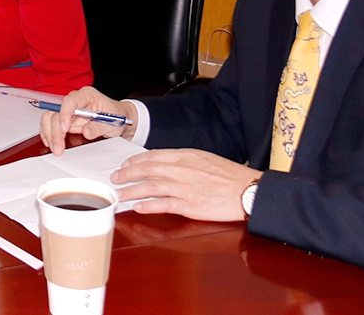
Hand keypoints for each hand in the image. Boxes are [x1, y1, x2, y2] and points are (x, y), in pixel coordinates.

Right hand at [39, 86, 136, 154]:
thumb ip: (99, 126)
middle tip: (58, 147)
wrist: (120, 120)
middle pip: (57, 112)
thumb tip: (86, 131)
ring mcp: (69, 110)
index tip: (64, 129)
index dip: (64, 114)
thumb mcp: (113, 122)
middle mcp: (75, 101)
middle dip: (55, 131)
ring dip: (50, 133)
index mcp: (87, 95)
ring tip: (55, 148)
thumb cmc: (117, 116)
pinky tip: (51, 143)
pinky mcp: (66, 119)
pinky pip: (52, 124)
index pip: (70, 101)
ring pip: (51, 118)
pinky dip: (49, 134)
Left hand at [111, 148, 261, 221]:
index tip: (125, 164)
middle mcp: (181, 170)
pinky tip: (138, 207)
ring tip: (119, 195)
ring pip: (149, 187)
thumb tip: (164, 163)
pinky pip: (162, 205)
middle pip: (146, 170)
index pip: (152, 156)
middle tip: (115, 178)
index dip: (135, 161)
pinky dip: (147, 206)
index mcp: (185, 156)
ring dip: (131, 191)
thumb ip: (183, 160)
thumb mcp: (204, 158)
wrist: (247, 191)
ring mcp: (183, 188)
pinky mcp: (188, 206)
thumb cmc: (229, 175)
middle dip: (126, 174)